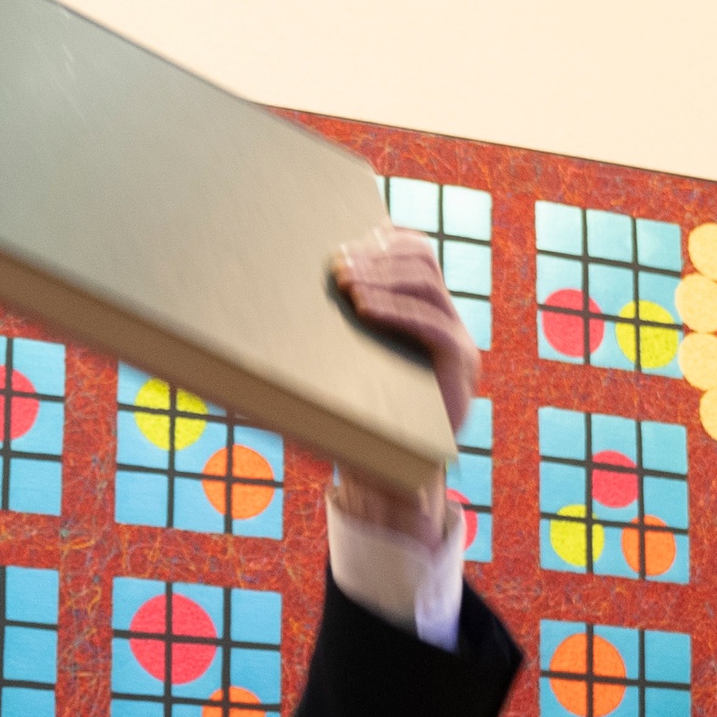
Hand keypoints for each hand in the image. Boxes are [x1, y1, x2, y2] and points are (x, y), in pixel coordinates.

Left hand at [331, 227, 479, 544]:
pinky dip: (396, 310)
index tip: (341, 241)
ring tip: (346, 281)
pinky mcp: (461, 364)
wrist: (393, 478)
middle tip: (336, 263)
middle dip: (376, 255)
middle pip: (420, 259)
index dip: (381, 239)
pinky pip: (432, 323)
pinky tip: (364, 307)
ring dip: (382, 276)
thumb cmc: (355, 423)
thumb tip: (256, 305)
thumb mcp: (335, 371)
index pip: (411, 253)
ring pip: (426, 284)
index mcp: (418, 311)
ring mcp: (456, 340)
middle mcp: (444, 319)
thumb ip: (319, 337)